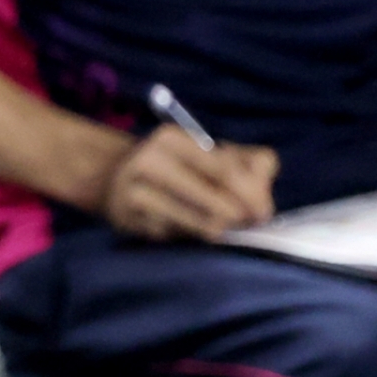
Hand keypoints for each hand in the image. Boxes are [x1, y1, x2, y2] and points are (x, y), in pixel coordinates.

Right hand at [102, 126, 278, 241]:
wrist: (112, 179)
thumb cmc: (175, 166)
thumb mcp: (207, 152)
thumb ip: (246, 162)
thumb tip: (263, 195)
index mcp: (173, 139)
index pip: (226, 170)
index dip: (252, 195)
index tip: (263, 212)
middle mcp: (151, 162)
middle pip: (214, 199)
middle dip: (239, 216)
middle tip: (248, 224)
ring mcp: (138, 193)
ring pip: (199, 224)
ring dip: (218, 230)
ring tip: (222, 228)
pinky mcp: (133, 222)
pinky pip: (178, 237)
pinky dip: (191, 236)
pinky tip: (188, 227)